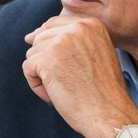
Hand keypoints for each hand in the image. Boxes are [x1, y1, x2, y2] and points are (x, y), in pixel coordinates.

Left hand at [22, 13, 137, 137]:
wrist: (109, 113)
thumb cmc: (102, 91)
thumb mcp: (95, 54)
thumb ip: (72, 41)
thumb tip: (31, 36)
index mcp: (91, 24)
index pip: (54, 24)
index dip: (47, 43)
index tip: (50, 61)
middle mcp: (77, 28)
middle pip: (41, 38)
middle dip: (45, 62)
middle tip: (61, 82)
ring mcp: (61, 42)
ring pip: (33, 53)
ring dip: (40, 74)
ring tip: (59, 90)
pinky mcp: (48, 59)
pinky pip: (28, 67)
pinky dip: (35, 84)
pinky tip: (50, 95)